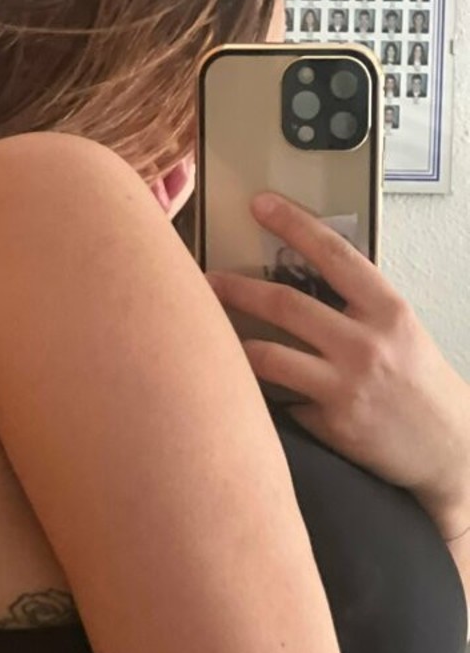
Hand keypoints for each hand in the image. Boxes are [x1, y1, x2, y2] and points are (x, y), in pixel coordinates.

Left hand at [206, 192, 469, 539]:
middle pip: (286, 303)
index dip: (294, 225)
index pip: (335, 254)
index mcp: (388, 309)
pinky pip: (278, 402)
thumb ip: (358, 308)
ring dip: (231, 345)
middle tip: (206, 281)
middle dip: (237, 289)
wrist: (448, 448)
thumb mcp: (400, 333)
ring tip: (208, 340)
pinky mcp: (330, 422)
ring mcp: (347, 384)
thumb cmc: (419, 387)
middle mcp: (367, 343)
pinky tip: (246, 394)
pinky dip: (261, 396)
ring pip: (267, 355)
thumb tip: (302, 282)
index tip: (261, 204)